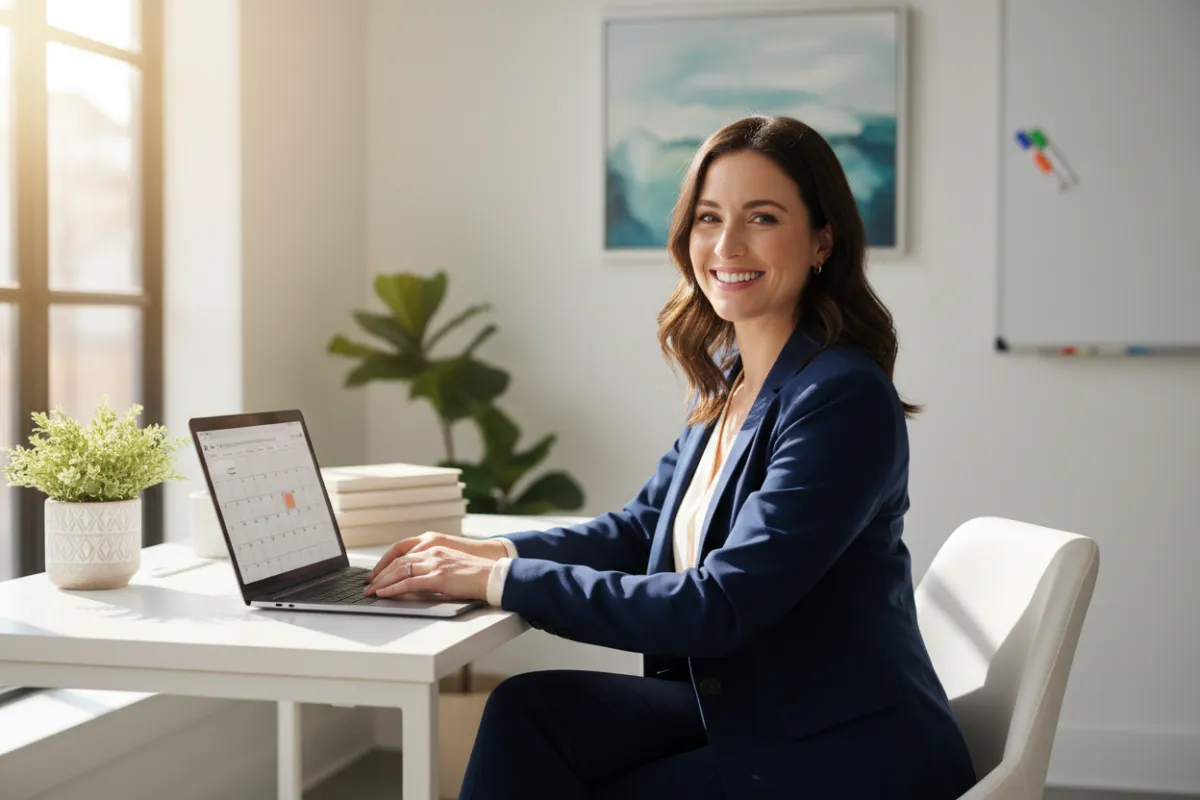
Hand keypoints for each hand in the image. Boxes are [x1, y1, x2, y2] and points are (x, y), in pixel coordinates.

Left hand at [363, 545, 494, 600]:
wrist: (491, 575)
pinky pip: (408, 582)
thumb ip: (433, 568)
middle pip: (397, 562)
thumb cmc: (474, 574)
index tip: (376, 574)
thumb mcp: (449, 565)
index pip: (402, 554)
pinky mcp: (437, 577)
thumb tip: (416, 580)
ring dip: (382, 582)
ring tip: (371, 591)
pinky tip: (384, 594)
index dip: (386, 564)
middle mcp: (431, 553)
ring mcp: (434, 564)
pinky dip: (393, 589)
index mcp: (434, 548)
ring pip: (399, 571)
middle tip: (368, 584)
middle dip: (379, 574)